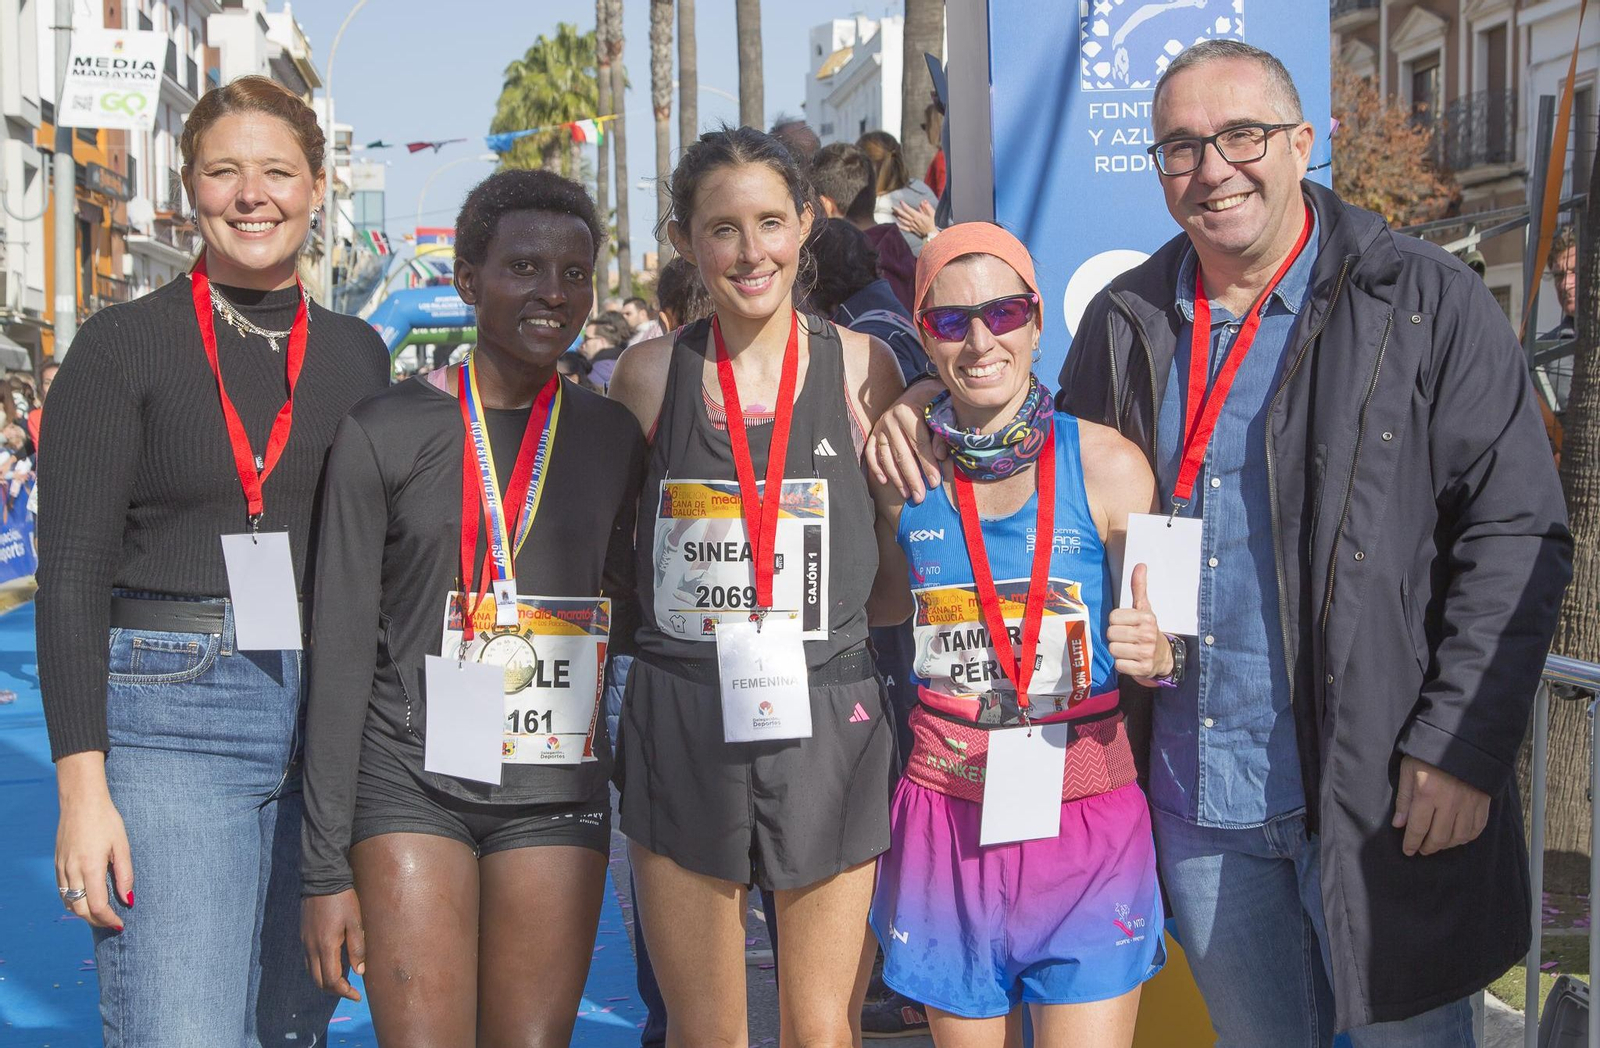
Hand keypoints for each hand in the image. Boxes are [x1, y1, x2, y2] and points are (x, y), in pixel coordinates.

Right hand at [54, 751, 131, 929]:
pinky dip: (72, 901)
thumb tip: (128, 899)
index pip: (97, 906)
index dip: (108, 919)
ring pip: (68, 902)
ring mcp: (61, 867)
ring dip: (83, 913)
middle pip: (80, 909)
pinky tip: (85, 900)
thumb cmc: (106, 820)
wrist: (81, 801)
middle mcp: (72, 871)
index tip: (121, 924)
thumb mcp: (122, 845)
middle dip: (96, 921)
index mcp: (90, 867)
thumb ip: (125, 874)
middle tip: (112, 922)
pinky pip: (62, 891)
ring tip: (101, 914)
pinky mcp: (57, 863)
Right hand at [301, 889, 366, 1001]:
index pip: (331, 980)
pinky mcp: (303, 936)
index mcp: (326, 946)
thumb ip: (357, 948)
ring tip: (342, 981)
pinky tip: (331, 965)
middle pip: (318, 981)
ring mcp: (305, 942)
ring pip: (311, 972)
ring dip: (325, 981)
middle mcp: (311, 948)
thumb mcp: (355, 922)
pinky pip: (309, 961)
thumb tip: (359, 972)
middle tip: (350, 991)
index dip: (344, 991)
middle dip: (334, 990)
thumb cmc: (342, 900)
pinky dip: (319, 970)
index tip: (356, 995)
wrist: (322, 880)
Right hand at [866, 379, 945, 502]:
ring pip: (887, 457)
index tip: (935, 483)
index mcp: (908, 411)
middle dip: (912, 478)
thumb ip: (943, 430)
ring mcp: (880, 426)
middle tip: (920, 497)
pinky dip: (876, 468)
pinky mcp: (874, 432)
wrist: (920, 389)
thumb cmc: (936, 400)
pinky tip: (885, 482)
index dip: (928, 465)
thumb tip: (940, 456)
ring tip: (907, 495)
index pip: (919, 444)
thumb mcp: (945, 409)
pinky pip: (872, 453)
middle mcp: (890, 419)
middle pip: (902, 454)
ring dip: (896, 478)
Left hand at [894, 199, 937, 237]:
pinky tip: (897, 225)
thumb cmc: (934, 225)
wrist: (934, 236)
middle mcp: (913, 221)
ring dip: (898, 216)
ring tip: (893, 213)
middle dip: (897, 210)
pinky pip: (905, 228)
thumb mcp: (933, 214)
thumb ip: (927, 207)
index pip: (909, 210)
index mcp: (918, 216)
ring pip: (903, 221)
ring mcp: (912, 226)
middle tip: (892, 207)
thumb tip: (923, 201)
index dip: (904, 205)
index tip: (900, 201)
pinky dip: (900, 226)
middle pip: (903, 215)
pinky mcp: (913, 231)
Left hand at [1106, 563, 1172, 682]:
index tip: (1126, 624)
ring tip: (1128, 648)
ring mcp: (1146, 653)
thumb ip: (1139, 587)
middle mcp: (1148, 635)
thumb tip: (1140, 565)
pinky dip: (1121, 664)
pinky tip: (1130, 660)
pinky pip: (1118, 665)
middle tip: (1126, 637)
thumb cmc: (1147, 629)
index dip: (1116, 621)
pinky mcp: (1143, 669)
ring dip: (1117, 650)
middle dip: (1115, 636)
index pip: (1113, 617)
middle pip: (1111, 633)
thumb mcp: (1144, 608)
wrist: (1163, 656)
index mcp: (1147, 618)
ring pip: (1113, 649)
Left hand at [1392, 756, 1489, 856]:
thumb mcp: (1408, 770)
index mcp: (1427, 794)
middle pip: (1439, 837)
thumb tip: (1399, 824)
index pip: (1418, 828)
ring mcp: (1469, 804)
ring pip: (1459, 837)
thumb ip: (1404, 798)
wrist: (1462, 740)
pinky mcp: (1483, 803)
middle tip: (1422, 849)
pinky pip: (1476, 829)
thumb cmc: (1429, 754)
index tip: (1408, 851)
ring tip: (1437, 844)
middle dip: (1428, 847)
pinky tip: (1457, 837)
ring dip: (1447, 845)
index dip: (1411, 843)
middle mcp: (1449, 803)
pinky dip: (1466, 837)